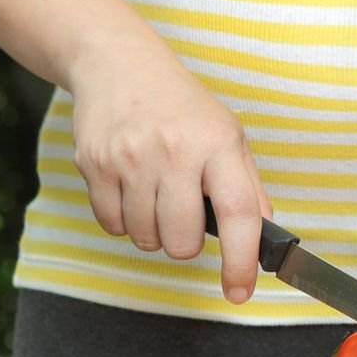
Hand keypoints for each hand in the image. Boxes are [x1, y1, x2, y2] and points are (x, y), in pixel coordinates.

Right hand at [68, 43, 271, 303]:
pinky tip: (129, 188)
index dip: (241, 261)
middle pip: (182, 241)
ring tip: (155, 193)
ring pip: (145, 238)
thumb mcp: (227, 134)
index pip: (239, 214)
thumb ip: (248, 187)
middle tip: (184, 213)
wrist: (119, 64)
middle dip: (185, 242)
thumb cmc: (181, 106)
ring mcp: (130, 158)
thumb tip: (262, 237)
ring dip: (153, 230)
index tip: (239, 291)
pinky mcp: (94, 164)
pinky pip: (111, 225)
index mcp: (217, 143)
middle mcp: (174, 150)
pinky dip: (123, 220)